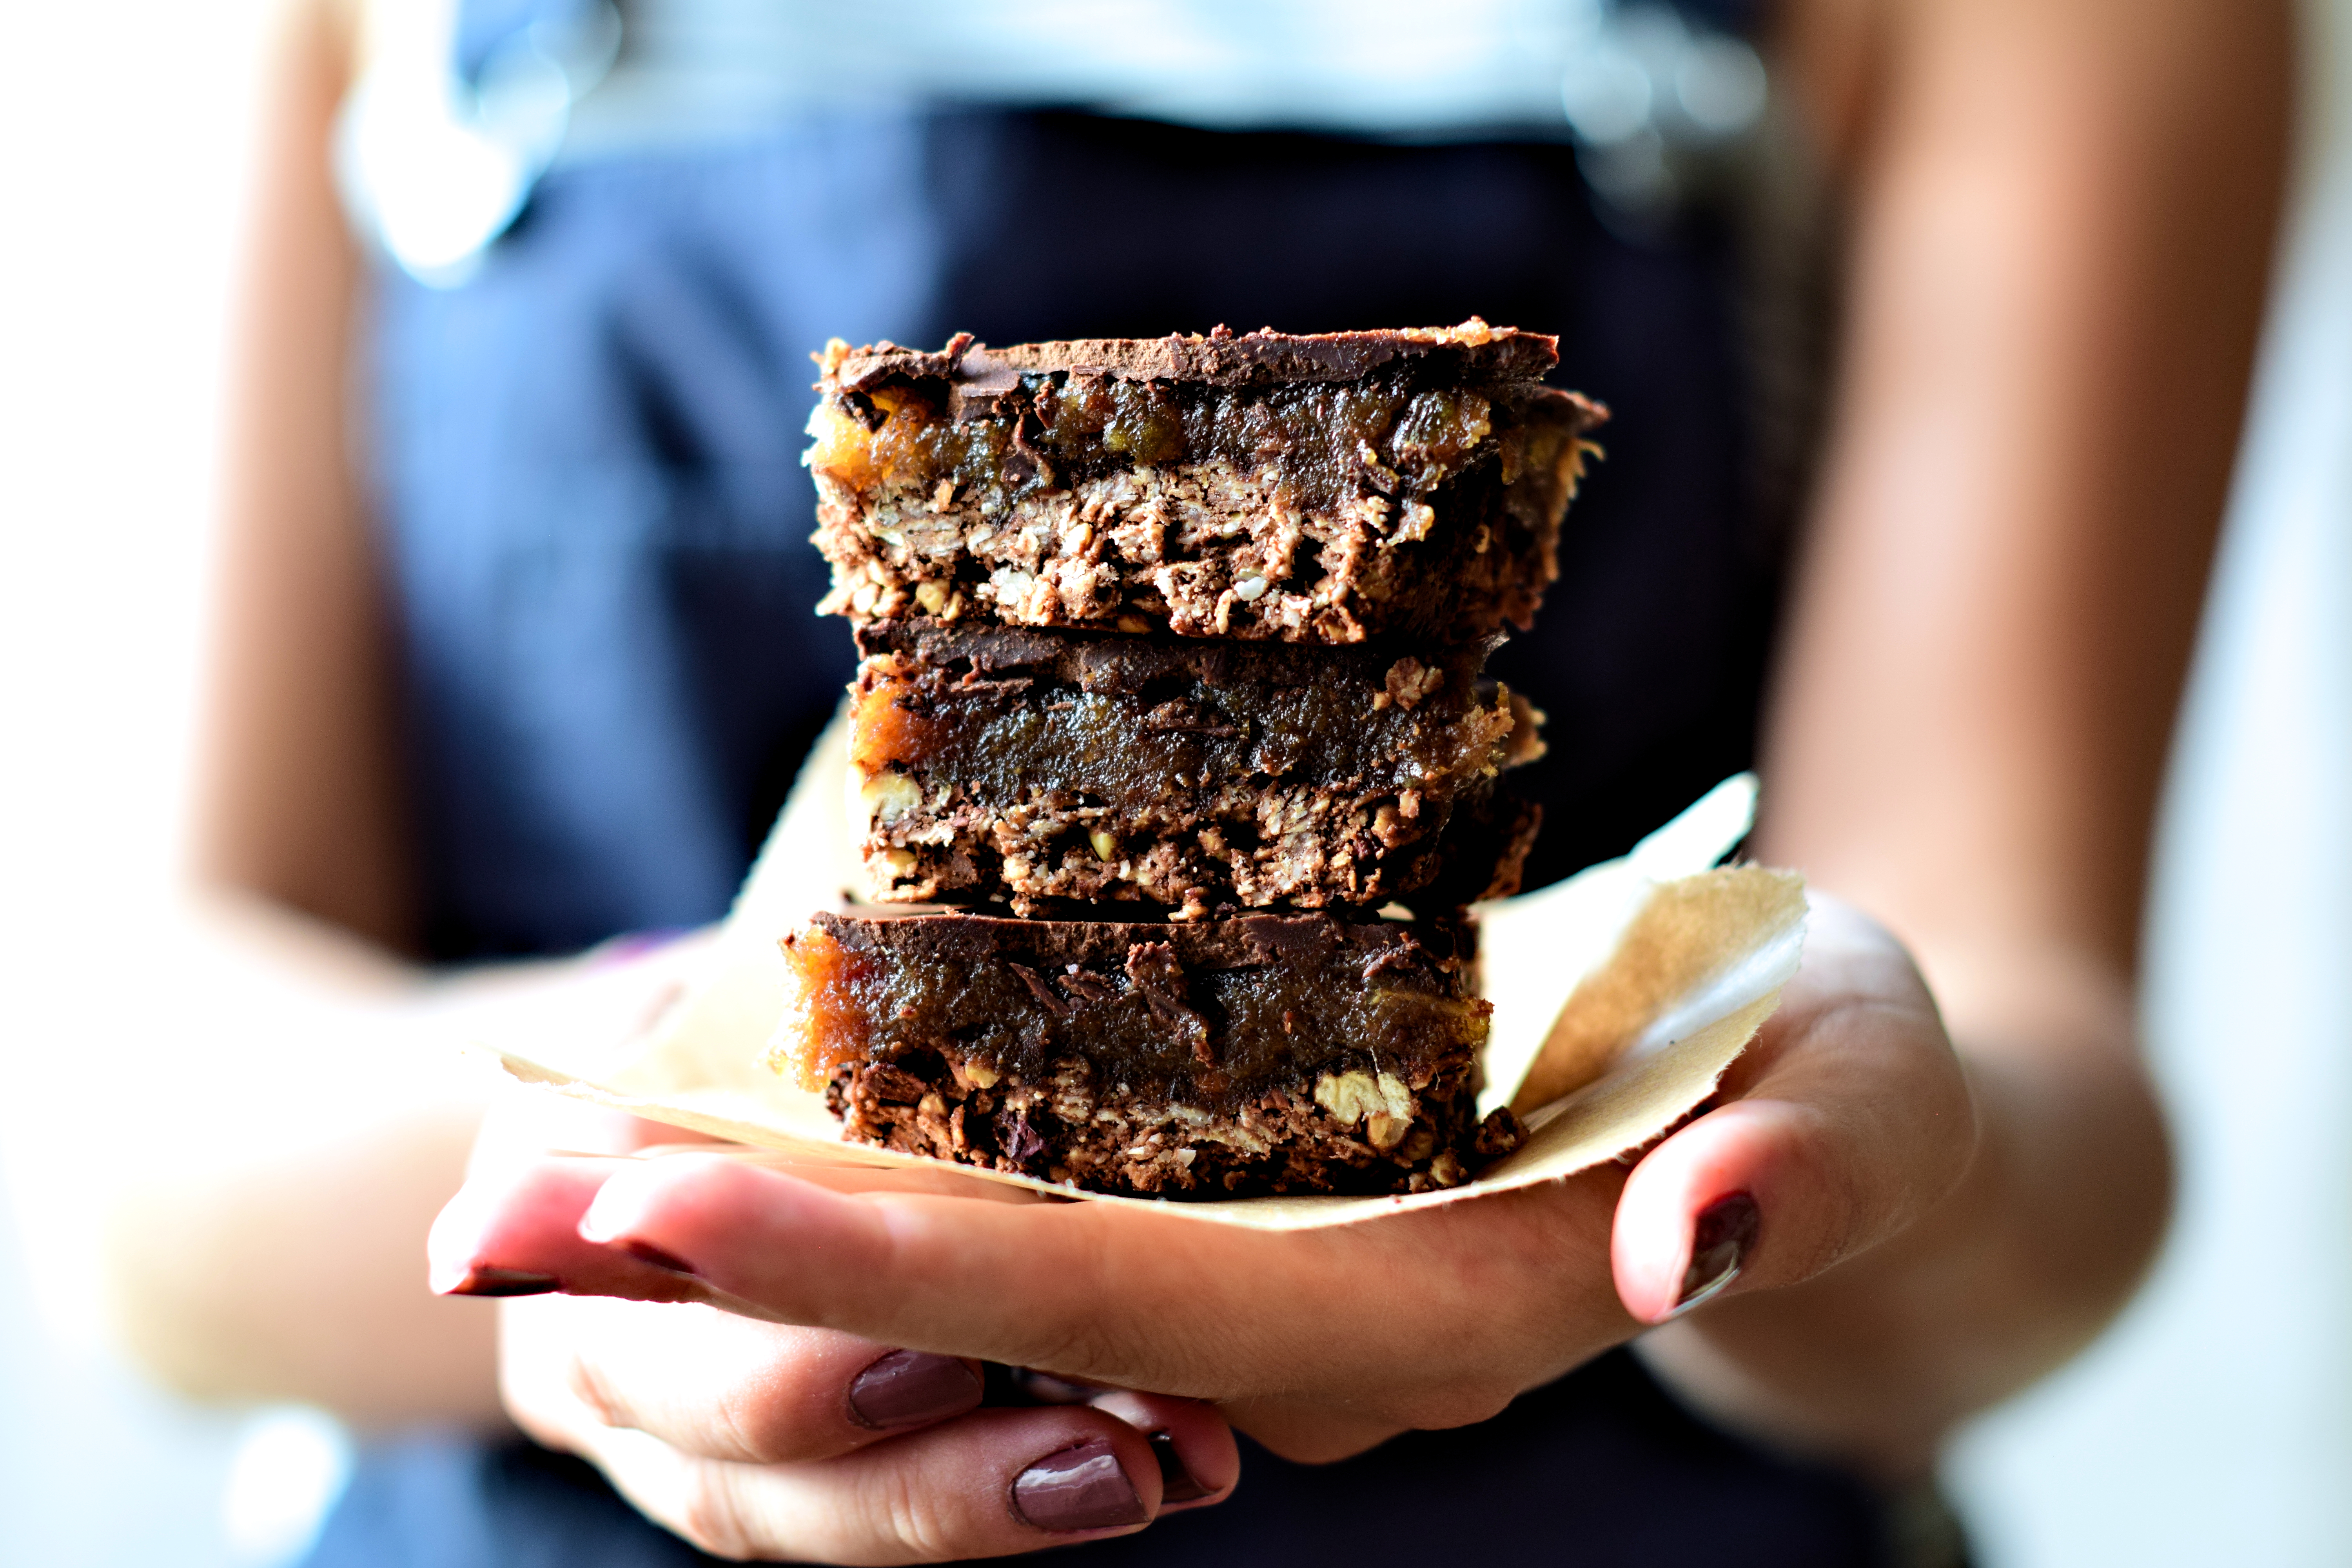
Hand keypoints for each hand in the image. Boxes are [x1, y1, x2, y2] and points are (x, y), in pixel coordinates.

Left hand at [433, 896, 1971, 1533]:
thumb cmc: (1852, 1079)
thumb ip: (1796, 1166)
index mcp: (1427, 1306)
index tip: (660, 1199)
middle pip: (980, 1312)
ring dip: (761, 1224)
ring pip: (975, 1279)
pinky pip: (1030, 1221)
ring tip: (543, 1154)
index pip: (1107, 1301)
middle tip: (495, 1189)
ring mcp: (1273, 1289)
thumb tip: (1697, 1245)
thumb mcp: (1859, 1083)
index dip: (878, 1264)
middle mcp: (1314, 1331)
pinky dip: (867, 1178)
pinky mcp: (1260, 1225)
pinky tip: (733, 1116)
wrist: (1849, 1133)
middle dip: (737, 1264)